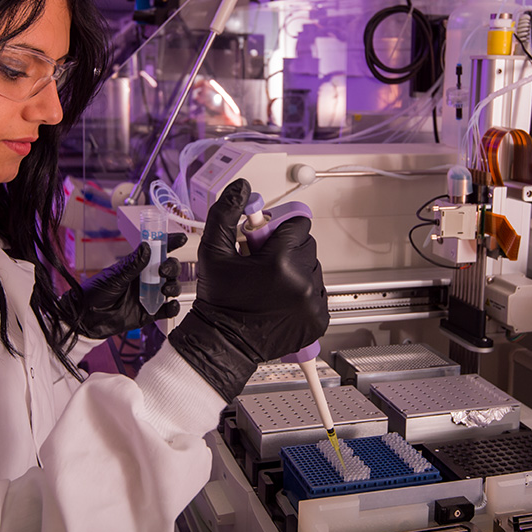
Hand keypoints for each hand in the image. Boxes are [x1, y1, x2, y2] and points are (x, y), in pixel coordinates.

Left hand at [62, 233, 185, 339]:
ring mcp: (148, 296)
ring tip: (165, 290)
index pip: (157, 252)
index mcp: (136, 267)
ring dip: (173, 286)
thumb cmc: (95, 293)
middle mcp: (145, 280)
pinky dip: (172, 308)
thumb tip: (147, 246)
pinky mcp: (148, 313)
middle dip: (172, 267)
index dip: (170, 244)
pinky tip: (170, 306)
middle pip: (168, 269)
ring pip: (170, 288)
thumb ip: (133, 264)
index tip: (181, 238)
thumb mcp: (114, 276)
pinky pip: (165, 310)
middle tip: (163, 271)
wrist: (85, 319)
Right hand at [169, 178, 328, 400]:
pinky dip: (303, 295)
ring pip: (313, 269)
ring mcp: (312, 303)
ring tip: (271, 285)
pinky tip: (281, 301)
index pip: (298, 224)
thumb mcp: (213, 251)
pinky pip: (318, 294)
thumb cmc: (219, 300)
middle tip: (264, 265)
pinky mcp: (318, 320)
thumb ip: (226, 214)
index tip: (266, 241)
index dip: (279, 230)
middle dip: (288, 250)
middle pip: (307, 246)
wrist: (223, 342)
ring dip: (296, 272)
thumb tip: (241, 188)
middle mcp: (302, 283)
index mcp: (280, 262)